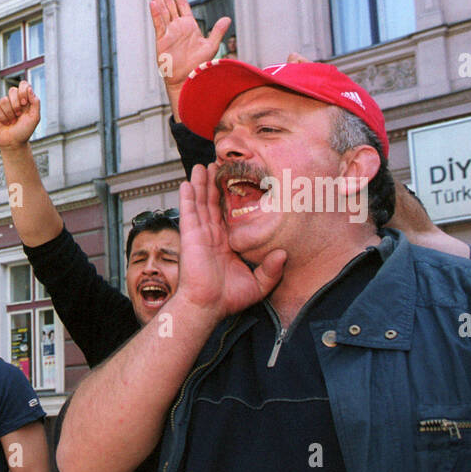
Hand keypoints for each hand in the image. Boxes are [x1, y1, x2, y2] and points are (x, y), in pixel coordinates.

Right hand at [0, 81, 40, 148]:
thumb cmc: (25, 131)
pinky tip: (5, 122)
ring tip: (12, 121)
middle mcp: (14, 100)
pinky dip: (2, 117)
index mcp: (25, 99)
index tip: (25, 103)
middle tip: (19, 114)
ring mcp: (3, 105)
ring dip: (10, 113)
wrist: (14, 143)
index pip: (23, 85)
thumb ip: (36, 102)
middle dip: (16, 104)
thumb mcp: (35, 117)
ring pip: (4, 100)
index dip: (23, 92)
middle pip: (12, 90)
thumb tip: (29, 89)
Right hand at [148, 0, 230, 98]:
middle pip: (169, 4)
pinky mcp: (162, 41)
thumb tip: (227, 18)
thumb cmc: (199, 65)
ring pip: (162, 11)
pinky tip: (153, 3)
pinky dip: (156, 14)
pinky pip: (159, 24)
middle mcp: (177, 27)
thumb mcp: (211, 46)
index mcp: (188, 25)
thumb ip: (217, 31)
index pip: (181, 4)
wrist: (189, 79)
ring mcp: (169, 33)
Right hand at [176, 163, 286, 319]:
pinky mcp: (190, 235)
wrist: (207, 306)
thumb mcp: (259, 284)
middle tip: (218, 166)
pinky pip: (189, 211)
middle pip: (213, 203)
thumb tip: (283, 254)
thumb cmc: (228, 299)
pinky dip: (187, 196)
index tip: (236, 183)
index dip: (231, 199)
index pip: (229, 216)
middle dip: (214, 184)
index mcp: (226, 244)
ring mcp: (200, 234)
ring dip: (201, 184)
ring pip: (201, 202)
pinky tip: (187, 181)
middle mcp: (212, 236)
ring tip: (202, 166)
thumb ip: (272, 270)